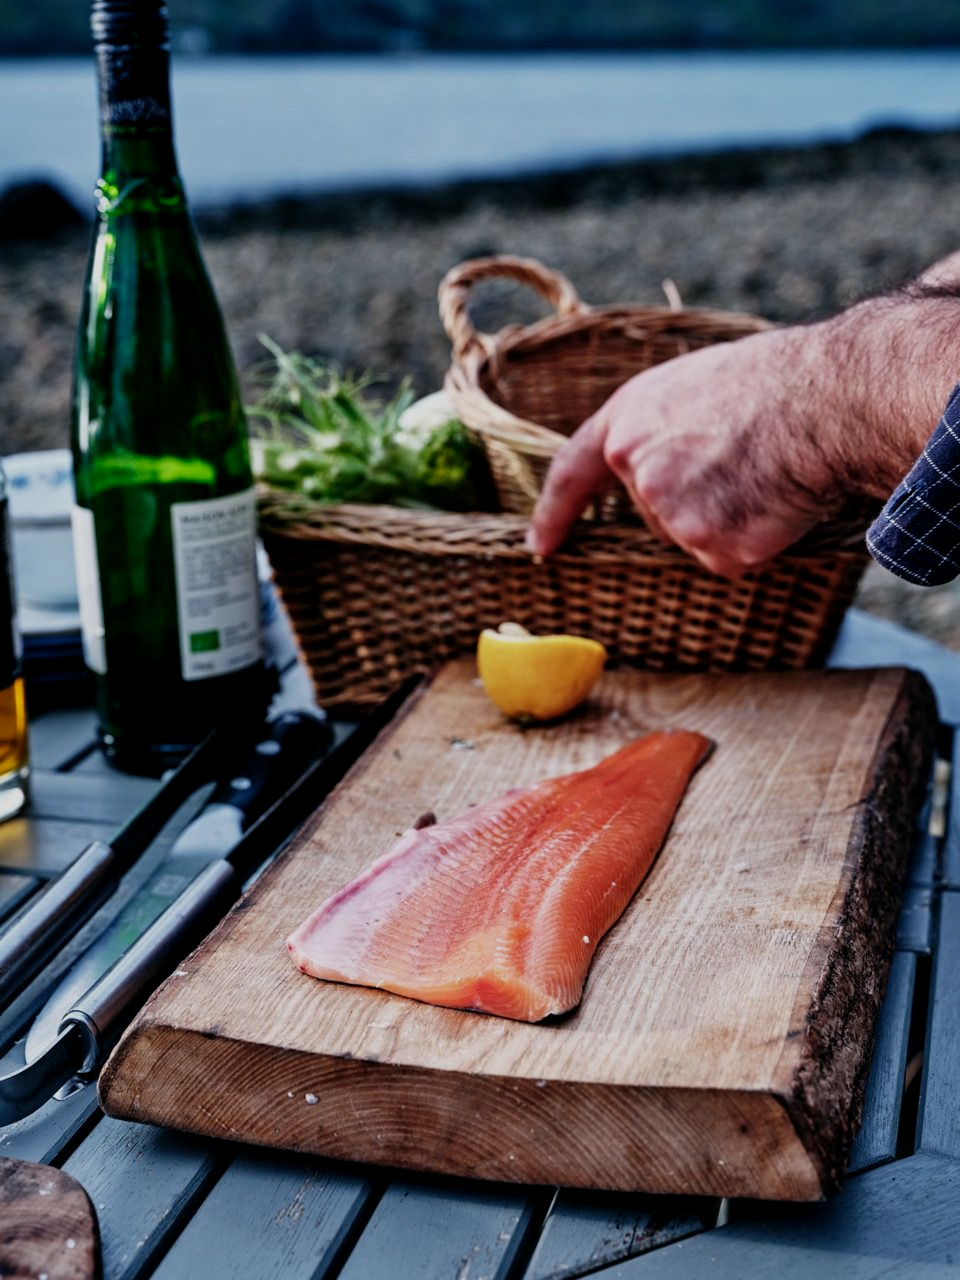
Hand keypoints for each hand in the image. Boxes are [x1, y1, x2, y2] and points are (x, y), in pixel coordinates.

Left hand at [526, 325, 847, 577]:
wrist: (819, 400)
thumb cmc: (772, 383)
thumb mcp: (693, 387)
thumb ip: (662, 430)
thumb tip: (672, 466)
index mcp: (627, 421)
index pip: (572, 473)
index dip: (554, 512)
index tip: (540, 545)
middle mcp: (636, 470)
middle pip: (655, 512)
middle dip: (696, 499)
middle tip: (744, 460)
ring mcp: (670, 513)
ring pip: (694, 537)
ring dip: (729, 518)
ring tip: (763, 472)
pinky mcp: (708, 545)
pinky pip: (729, 557)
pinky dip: (755, 540)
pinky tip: (772, 501)